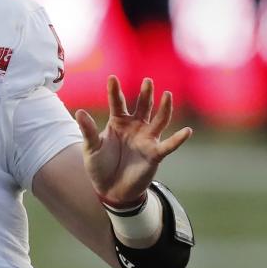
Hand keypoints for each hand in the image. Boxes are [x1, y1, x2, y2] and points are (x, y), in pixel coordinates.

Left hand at [74, 76, 192, 206]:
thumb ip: (88, 131)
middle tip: (147, 81)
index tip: (112, 77)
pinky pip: (168, 145)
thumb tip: (79, 112)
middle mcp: (135, 127)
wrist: (110, 189)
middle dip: (145, 94)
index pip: (117, 103)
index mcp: (118, 122)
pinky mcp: (154, 153)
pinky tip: (187, 131)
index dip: (114, 91)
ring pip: (158, 120)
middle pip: (142, 106)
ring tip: (167, 94)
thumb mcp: (91, 148)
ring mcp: (146, 139)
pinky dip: (178, 139)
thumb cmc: (99, 166)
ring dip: (164, 108)